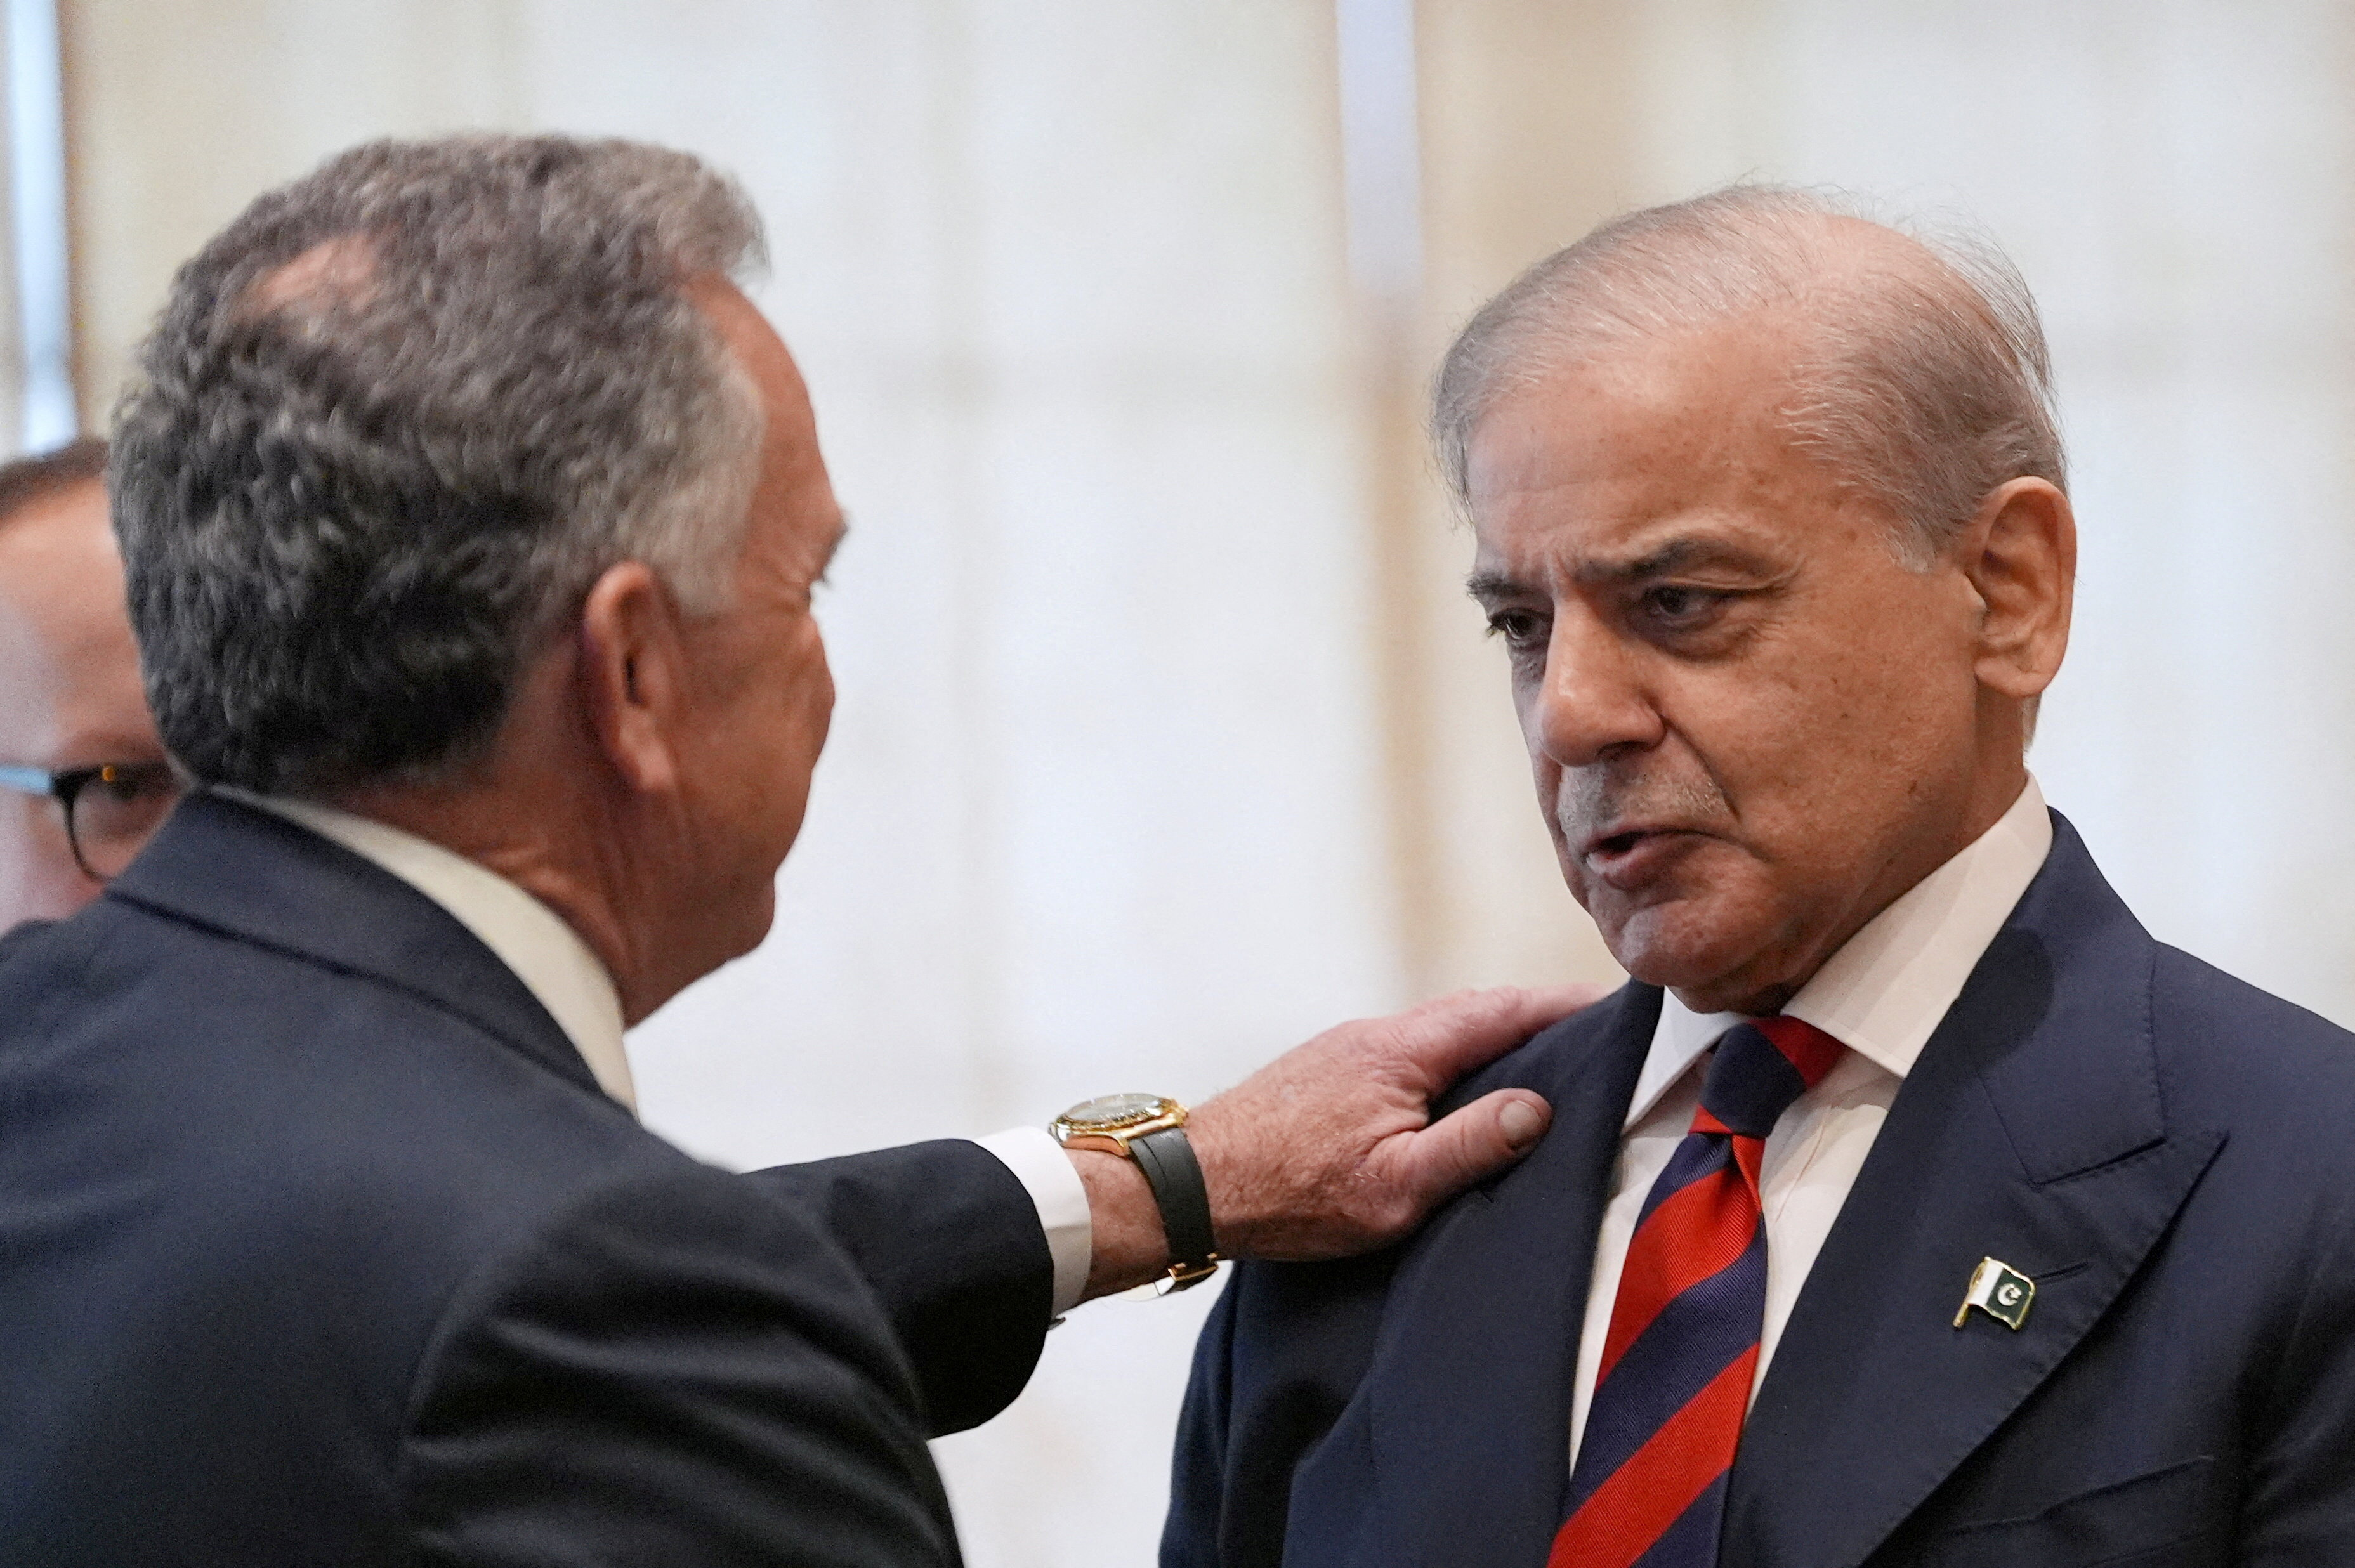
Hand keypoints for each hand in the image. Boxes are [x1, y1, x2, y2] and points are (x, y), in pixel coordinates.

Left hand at [1074, 983, 1610, 1298]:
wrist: (1192, 1186)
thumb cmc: (1290, 1194)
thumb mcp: (1396, 1187)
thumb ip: (1471, 1145)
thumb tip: (1541, 1105)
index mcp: (1403, 1050)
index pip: (1503, 1009)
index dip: (1565, 1006)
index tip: (1621, 1006)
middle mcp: (1377, 1034)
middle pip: (1476, 1012)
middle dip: (1539, 1018)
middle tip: (1599, 1033)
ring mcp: (1350, 1050)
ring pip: (1441, 1033)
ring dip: (1494, 1040)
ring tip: (1546, 1063)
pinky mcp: (1331, 1073)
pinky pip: (1412, 1053)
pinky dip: (1455, 1060)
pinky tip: (1464, 1094)